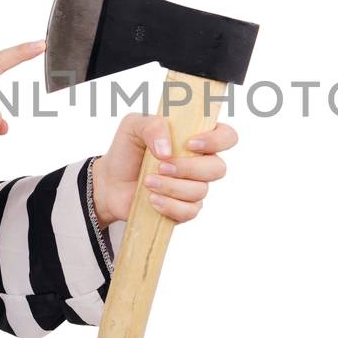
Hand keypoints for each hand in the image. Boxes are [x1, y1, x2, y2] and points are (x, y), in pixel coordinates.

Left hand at [92, 114, 238, 225]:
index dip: (217, 141)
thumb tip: (167, 150)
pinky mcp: (184, 210)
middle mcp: (200, 163)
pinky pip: (189, 211)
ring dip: (171, 186)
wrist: (110, 183)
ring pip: (200, 191)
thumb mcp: (133, 126)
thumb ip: (152, 125)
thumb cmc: (126, 151)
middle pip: (217, 168)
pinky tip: (151, 199)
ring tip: (147, 182)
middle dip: (188, 168)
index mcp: (196, 138)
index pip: (227, 136)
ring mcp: (194, 188)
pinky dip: (169, 205)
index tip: (190, 144)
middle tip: (160, 166)